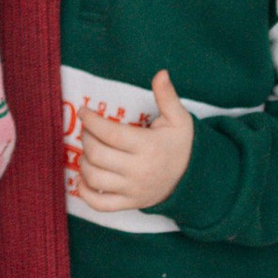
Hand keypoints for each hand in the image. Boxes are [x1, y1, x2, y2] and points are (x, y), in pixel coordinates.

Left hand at [76, 84, 194, 211]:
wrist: (193, 179)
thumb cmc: (181, 145)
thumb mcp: (179, 119)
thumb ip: (167, 96)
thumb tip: (161, 73)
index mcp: (147, 147)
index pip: (109, 133)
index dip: (91, 120)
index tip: (84, 111)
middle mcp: (138, 171)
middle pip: (97, 154)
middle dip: (87, 137)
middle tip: (88, 129)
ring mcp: (132, 190)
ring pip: (94, 177)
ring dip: (84, 161)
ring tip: (89, 148)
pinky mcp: (128, 203)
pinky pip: (99, 203)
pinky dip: (84, 191)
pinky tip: (84, 176)